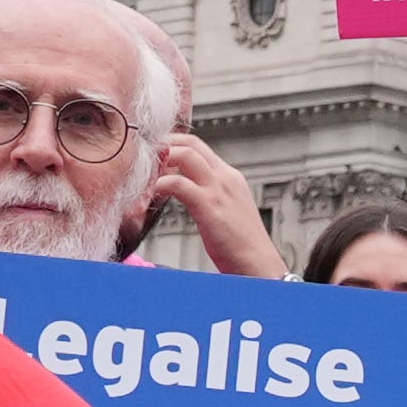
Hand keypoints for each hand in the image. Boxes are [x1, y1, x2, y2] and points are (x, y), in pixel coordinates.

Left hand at [136, 134, 287, 279]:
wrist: (258, 263)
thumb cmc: (242, 245)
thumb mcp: (228, 209)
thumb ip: (211, 195)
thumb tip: (189, 191)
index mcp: (230, 177)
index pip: (199, 146)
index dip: (175, 146)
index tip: (157, 157)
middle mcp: (225, 177)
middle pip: (191, 143)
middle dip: (165, 145)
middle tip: (147, 160)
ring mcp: (218, 189)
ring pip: (185, 154)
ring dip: (161, 159)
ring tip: (148, 175)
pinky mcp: (208, 205)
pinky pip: (178, 183)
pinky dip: (160, 184)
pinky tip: (153, 194)